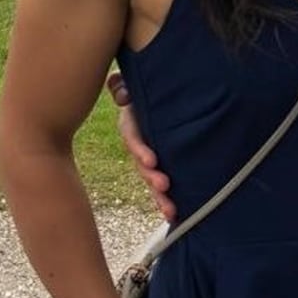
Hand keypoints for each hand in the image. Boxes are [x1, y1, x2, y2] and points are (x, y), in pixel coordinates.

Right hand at [107, 69, 175, 222]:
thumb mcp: (137, 83)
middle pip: (141, 164)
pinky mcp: (163, 165)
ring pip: (151, 179)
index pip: (132, 137)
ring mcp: (150, 155)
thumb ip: (125, 86)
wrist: (168, 91)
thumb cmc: (152, 85)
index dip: (140, 149)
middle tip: (164, 186)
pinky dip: (167, 199)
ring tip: (171, 210)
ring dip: (159, 195)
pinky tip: (175, 214)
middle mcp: (139, 142)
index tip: (152, 161)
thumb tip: (122, 93)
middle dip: (151, 178)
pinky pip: (163, 184)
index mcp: (133, 123)